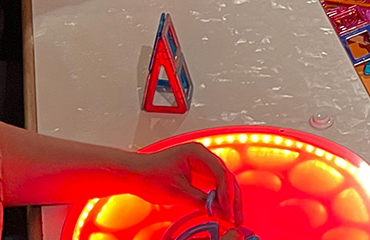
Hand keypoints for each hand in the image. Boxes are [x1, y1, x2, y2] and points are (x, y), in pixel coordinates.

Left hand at [127, 144, 242, 225]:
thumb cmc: (149, 174)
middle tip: (237, 216)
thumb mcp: (177, 191)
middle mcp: (201, 156)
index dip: (226, 193)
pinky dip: (217, 199)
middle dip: (232, 198)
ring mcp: (200, 164)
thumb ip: (200, 201)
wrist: (133, 174)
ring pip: (222, 182)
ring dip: (227, 199)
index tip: (227, 210)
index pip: (220, 173)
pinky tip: (221, 211)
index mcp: (197, 152)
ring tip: (232, 216)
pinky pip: (212, 186)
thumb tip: (218, 211)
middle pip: (225, 177)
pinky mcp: (196, 174)